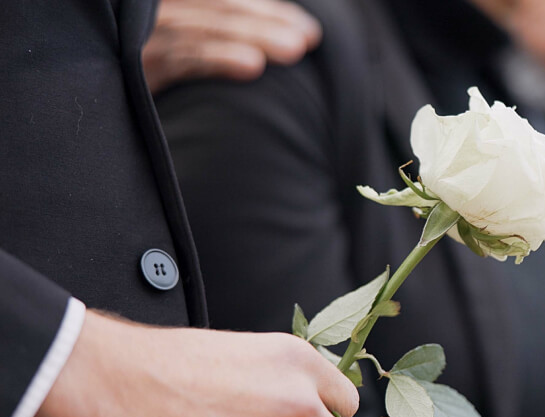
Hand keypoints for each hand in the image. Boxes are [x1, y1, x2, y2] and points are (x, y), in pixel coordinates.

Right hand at [143, 0, 321, 93]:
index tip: (307, 31)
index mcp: (166, 8)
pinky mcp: (132, 65)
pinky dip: (218, 58)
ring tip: (294, 50)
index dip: (265, 10)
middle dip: (267, 21)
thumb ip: (210, 45)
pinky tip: (251, 67)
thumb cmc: (140, 90)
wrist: (85, 125)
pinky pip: (182, 57)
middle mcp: (150, 13)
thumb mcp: (178, 56)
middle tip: (309, 38)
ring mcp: (139, 35)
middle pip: (217, 8)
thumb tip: (265, 52)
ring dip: (254, 37)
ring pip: (204, 29)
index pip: (218, 0)